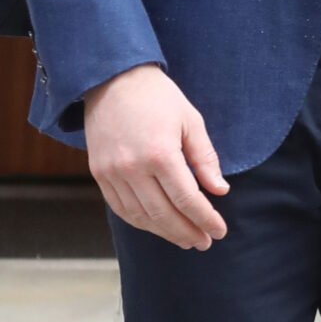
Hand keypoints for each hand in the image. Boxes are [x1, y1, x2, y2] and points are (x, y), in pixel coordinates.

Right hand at [84, 64, 229, 248]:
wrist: (111, 79)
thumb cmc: (157, 97)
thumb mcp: (191, 121)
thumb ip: (205, 158)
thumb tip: (220, 191)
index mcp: (160, 153)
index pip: (187, 200)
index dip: (205, 219)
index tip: (219, 231)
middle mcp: (132, 168)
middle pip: (163, 214)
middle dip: (187, 232)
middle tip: (204, 242)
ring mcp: (111, 173)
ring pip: (140, 216)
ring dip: (164, 232)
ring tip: (185, 239)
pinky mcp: (98, 173)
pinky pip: (120, 208)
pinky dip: (140, 221)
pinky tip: (157, 226)